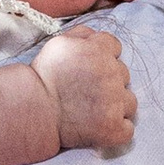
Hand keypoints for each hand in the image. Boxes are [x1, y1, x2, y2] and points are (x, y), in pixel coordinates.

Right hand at [36, 25, 134, 156]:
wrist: (34, 110)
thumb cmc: (43, 77)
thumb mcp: (59, 44)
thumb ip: (82, 35)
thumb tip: (96, 36)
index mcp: (100, 50)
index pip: (115, 48)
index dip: (103, 57)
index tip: (90, 69)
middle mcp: (113, 73)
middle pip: (123, 75)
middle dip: (109, 81)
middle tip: (87, 91)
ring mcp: (115, 102)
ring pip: (129, 102)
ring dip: (116, 106)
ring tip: (93, 111)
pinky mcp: (114, 127)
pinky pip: (128, 129)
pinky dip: (117, 129)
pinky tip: (100, 127)